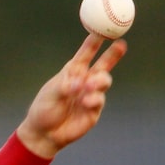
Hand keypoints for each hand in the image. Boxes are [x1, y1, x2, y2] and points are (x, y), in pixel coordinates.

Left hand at [17, 35, 127, 158]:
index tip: (102, 30)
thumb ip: (65, 86)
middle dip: (113, 54)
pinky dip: (93, 98)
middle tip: (120, 44)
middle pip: (103, 64)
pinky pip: (99, 100)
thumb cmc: (43, 110)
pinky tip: (85, 101)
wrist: (44, 134)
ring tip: (89, 85)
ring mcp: (90, 95)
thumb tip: (80, 83)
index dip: (94, 42)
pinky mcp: (93, 110)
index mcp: (72, 72)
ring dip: (99, 81)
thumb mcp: (50, 94)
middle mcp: (84, 81)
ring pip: (104, 81)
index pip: (86, 53)